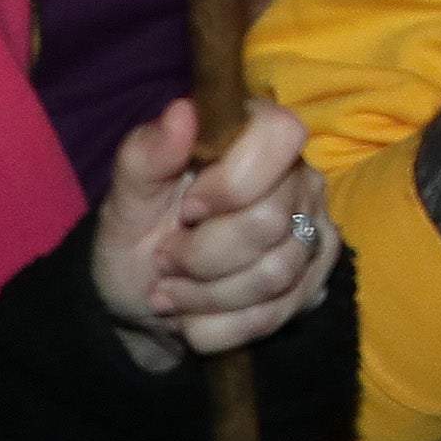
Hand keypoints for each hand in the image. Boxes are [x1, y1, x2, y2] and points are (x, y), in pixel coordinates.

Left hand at [88, 96, 337, 366]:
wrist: (145, 294)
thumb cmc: (138, 230)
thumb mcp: (126, 196)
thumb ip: (147, 154)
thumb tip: (182, 112)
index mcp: (255, 135)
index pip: (281, 136)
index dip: (234, 181)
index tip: (189, 209)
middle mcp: (298, 176)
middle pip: (270, 222)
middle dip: (201, 256)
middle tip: (165, 258)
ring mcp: (312, 228)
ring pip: (274, 275)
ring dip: (204, 296)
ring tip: (171, 292)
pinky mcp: (314, 279)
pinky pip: (276, 315)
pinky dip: (218, 327)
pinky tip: (193, 319)